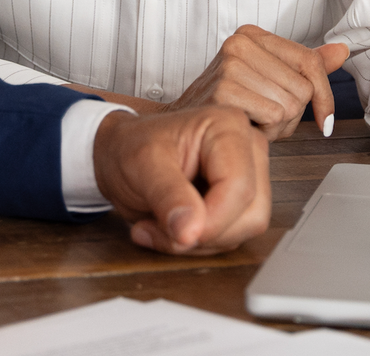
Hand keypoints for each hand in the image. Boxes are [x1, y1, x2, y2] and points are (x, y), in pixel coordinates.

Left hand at [92, 104, 270, 254]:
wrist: (118, 155)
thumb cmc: (130, 148)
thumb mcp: (141, 165)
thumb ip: (168, 196)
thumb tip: (191, 232)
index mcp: (228, 126)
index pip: (240, 187)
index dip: (211, 221)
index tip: (176, 233)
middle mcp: (247, 148)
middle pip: (251, 213)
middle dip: (204, 234)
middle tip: (159, 228)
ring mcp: (249, 174)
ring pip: (247, 229)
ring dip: (200, 241)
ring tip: (161, 226)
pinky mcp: (240, 199)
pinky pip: (234, 236)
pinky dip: (200, 243)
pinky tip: (173, 227)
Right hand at [163, 25, 349, 139]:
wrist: (185, 127)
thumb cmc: (229, 104)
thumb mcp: (269, 79)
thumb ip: (305, 65)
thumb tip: (342, 50)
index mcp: (252, 35)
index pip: (310, 61)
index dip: (324, 95)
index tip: (324, 119)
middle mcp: (240, 43)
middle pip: (302, 87)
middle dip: (293, 115)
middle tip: (266, 118)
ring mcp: (230, 64)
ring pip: (291, 105)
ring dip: (279, 126)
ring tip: (255, 121)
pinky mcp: (224, 90)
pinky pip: (274, 116)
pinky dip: (266, 131)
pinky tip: (247, 127)